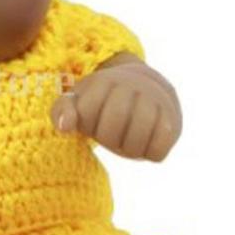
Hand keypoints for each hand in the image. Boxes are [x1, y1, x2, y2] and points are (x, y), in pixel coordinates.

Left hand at [50, 59, 181, 160]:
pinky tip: (146, 142)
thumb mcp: (78, 101)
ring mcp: (155, 102)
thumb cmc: (103, 102)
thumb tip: (64, 127)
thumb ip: (61, 111)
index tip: (94, 119)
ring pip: (135, 141)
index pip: (87, 116)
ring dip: (128, 149)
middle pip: (110, 131)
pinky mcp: (173, 120)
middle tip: (112, 133)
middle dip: (108, 139)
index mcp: (103, 82)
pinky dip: (150, 153)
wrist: (146, 87)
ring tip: (128, 139)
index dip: (87, 126)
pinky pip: (158, 150)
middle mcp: (131, 86)